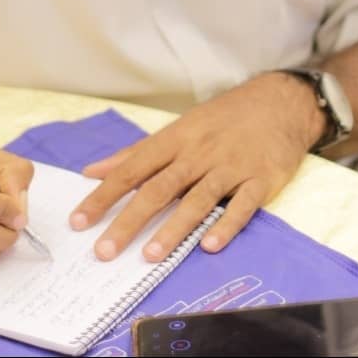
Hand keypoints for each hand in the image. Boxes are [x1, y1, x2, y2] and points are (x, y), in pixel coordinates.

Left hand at [69, 73, 322, 261]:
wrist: (277, 102)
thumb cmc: (221, 120)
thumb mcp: (178, 128)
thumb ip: (136, 153)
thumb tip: (93, 171)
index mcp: (175, 139)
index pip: (132, 169)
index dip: (104, 194)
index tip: (79, 220)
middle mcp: (199, 152)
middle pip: (159, 188)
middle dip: (129, 220)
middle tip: (104, 250)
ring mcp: (230, 166)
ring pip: (197, 199)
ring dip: (173, 228)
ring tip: (150, 255)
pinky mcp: (260, 180)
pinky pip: (241, 205)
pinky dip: (226, 225)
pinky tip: (209, 245)